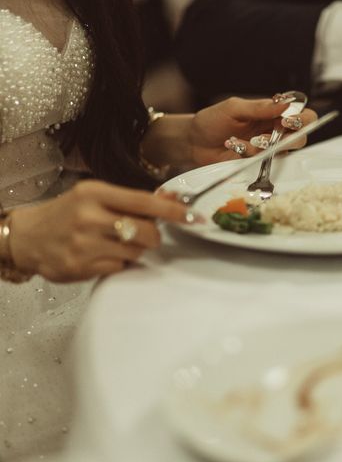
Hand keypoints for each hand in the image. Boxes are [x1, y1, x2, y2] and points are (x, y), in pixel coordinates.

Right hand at [9, 181, 190, 282]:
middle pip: (146, 232)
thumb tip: (172, 199)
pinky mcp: (81, 266)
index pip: (144, 202)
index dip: (172, 211)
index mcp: (94, 193)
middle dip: (153, 236)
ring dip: (134, 250)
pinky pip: (119, 268)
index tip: (193, 216)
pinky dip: (118, 263)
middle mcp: (89, 217)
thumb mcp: (94, 197)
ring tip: (114, 244)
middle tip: (143, 234)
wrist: (28, 237)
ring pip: (135, 252)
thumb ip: (131, 200)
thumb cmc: (67, 214)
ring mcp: (84, 244)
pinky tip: (102, 256)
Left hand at [190, 96, 317, 165]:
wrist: (194, 142)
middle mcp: (275, 131)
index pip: (302, 114)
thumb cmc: (213, 121)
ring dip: (265, 146)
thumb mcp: (234, 108)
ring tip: (243, 142)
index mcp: (273, 113)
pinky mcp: (259, 163)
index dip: (302, 118)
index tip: (287, 120)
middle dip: (290, 138)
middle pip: (302, 136)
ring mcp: (268, 149)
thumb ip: (260, 107)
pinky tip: (234, 147)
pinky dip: (250, 154)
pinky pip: (266, 162)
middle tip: (269, 136)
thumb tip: (285, 104)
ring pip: (283, 151)